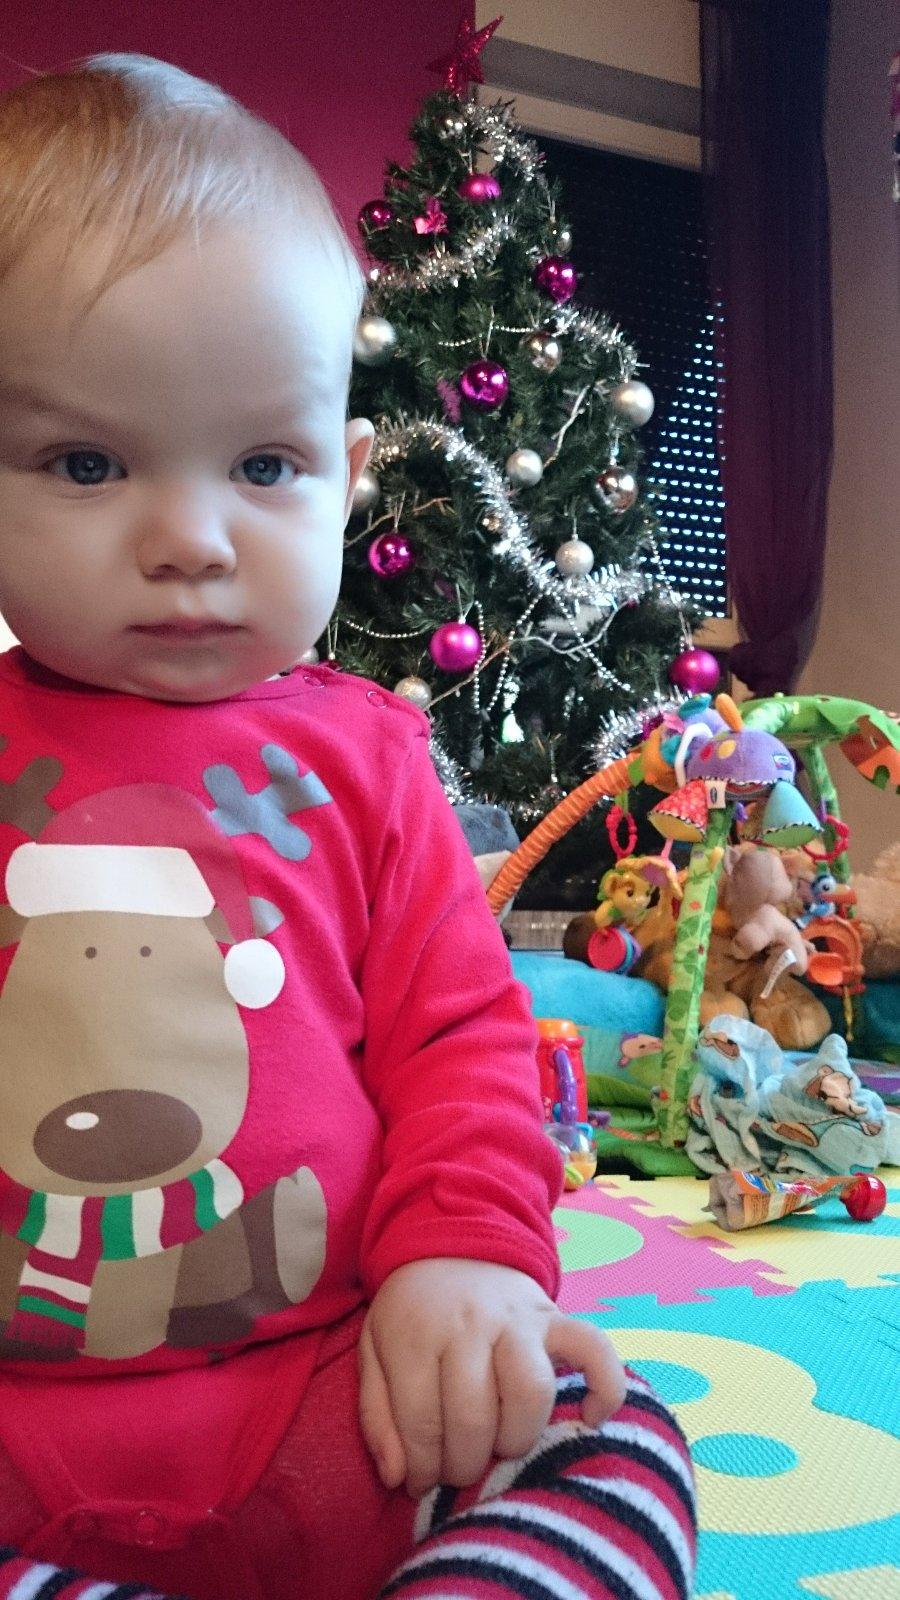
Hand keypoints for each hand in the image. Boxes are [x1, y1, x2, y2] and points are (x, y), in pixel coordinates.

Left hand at [358, 1257, 625, 1497]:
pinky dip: (603, 1388)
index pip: (422, 1422)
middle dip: (464, 1463)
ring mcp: (517, 1318)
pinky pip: (595, 1350)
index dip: (422, 1467)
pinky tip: (588, 1417)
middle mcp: (469, 1324)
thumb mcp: (374, 1352)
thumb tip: (399, 1477)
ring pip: (530, 1393)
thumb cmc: (409, 1311)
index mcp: (416, 1335)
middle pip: (474, 1416)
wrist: (451, 1239)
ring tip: (502, 1445)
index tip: (421, 1480)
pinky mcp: (555, 1316)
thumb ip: (377, 1416)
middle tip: (459, 1468)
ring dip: (517, 1437)